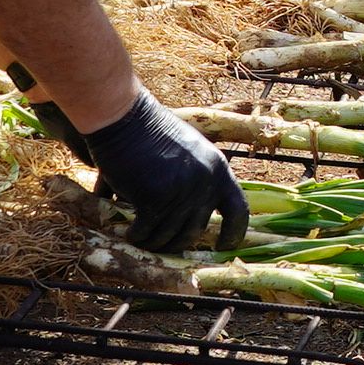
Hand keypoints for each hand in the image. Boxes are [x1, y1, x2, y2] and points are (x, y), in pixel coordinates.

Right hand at [72, 89, 248, 252]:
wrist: (124, 117)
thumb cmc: (150, 131)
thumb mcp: (188, 151)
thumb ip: (195, 179)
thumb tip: (187, 219)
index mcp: (218, 168)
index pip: (239, 210)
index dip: (233, 234)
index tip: (222, 247)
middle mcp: (205, 182)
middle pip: (195, 231)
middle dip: (175, 243)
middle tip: (159, 244)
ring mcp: (182, 192)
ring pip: (168, 236)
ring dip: (152, 242)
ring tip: (140, 239)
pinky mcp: (155, 199)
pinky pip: (146, 231)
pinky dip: (136, 235)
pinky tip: (128, 233)